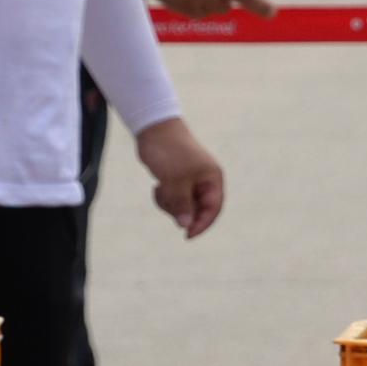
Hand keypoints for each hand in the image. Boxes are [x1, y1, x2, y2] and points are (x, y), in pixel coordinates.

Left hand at [134, 115, 226, 237]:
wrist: (153, 130)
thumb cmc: (169, 152)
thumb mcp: (175, 181)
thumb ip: (182, 204)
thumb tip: (185, 226)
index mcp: (212, 178)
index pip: (213, 208)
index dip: (202, 224)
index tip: (186, 235)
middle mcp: (205, 180)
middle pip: (197, 210)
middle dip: (179, 210)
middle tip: (165, 199)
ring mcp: (191, 181)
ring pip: (183, 207)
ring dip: (170, 204)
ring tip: (160, 189)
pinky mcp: (178, 180)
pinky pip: (174, 200)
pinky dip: (165, 198)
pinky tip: (157, 187)